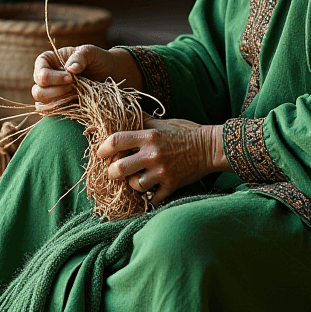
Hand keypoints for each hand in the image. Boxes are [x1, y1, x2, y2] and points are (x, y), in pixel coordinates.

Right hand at [32, 45, 140, 109]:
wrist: (109, 73)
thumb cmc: (97, 59)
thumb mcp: (90, 52)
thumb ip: (80, 56)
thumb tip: (71, 69)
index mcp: (48, 61)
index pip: (39, 72)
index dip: (52, 77)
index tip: (70, 77)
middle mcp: (46, 78)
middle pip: (37, 91)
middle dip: (56, 91)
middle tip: (73, 87)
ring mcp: (52, 93)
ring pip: (43, 104)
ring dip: (59, 101)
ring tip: (76, 94)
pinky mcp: (60, 104)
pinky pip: (53, 112)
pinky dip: (63, 110)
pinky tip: (75, 102)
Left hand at [95, 116, 227, 204]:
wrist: (210, 147)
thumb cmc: (184, 132)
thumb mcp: (162, 122)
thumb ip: (141, 120)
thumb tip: (121, 113)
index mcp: (149, 135)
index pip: (117, 141)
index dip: (103, 148)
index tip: (100, 153)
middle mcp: (153, 154)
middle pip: (119, 168)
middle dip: (112, 172)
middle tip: (113, 172)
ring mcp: (162, 172)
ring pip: (134, 186)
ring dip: (132, 184)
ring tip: (136, 180)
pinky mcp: (172, 185)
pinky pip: (153, 198)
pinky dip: (150, 196)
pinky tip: (151, 190)